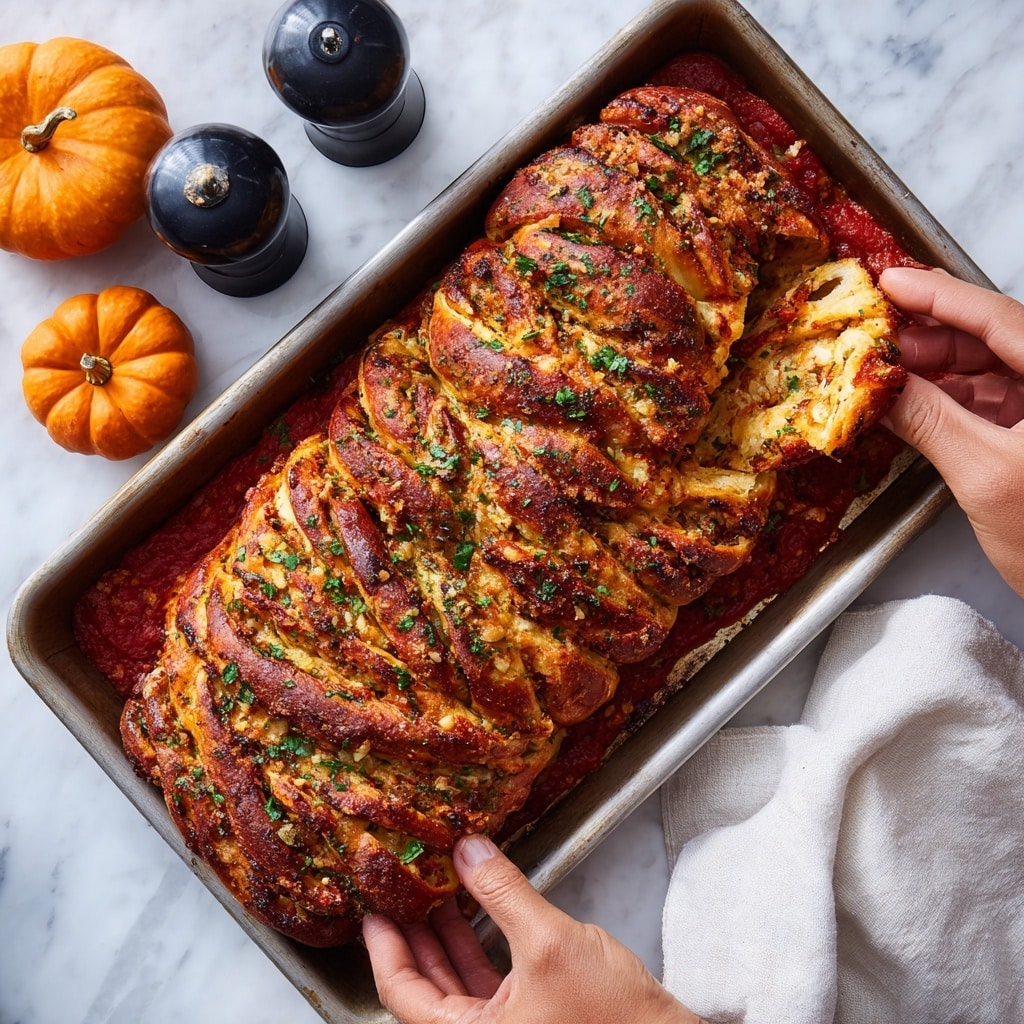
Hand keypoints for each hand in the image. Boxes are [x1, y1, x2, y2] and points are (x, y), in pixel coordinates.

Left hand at [363, 833, 699, 1023]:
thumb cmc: (612, 1022)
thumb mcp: (549, 942)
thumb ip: (503, 893)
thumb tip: (468, 852)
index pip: (402, 994)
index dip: (385, 949)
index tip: (373, 914)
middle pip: (426, 991)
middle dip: (414, 940)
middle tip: (399, 896)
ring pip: (459, 987)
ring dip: (448, 940)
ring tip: (438, 895)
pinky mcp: (535, 1021)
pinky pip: (490, 985)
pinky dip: (480, 948)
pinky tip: (482, 914)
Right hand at [879, 266, 1023, 596]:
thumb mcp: (985, 476)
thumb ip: (929, 421)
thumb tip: (879, 386)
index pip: (1000, 317)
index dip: (939, 294)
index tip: (891, 280)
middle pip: (993, 337)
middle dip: (929, 335)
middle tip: (873, 335)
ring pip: (989, 369)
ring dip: (934, 370)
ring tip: (884, 373)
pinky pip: (991, 400)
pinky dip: (949, 400)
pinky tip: (912, 403)